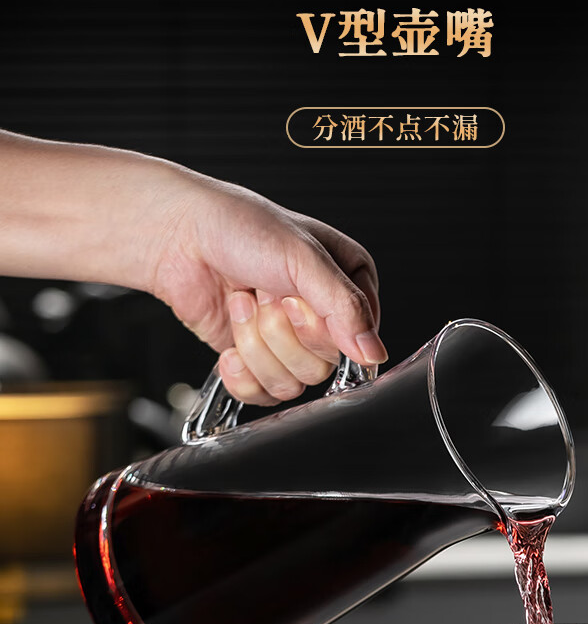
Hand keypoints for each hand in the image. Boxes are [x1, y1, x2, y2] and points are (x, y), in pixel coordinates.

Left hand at [150, 175, 385, 404]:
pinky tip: (229, 346)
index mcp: (348, 283)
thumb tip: (373, 354)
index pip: (358, 339)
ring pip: (292, 384)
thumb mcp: (303, 258)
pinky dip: (241, 373)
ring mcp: (289, 342)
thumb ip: (345, 308)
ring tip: (241, 303)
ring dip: (255, 345)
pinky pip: (263, 395)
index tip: (295, 298)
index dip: (321, 326)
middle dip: (280, 332)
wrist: (178, 236)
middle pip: (322, 366)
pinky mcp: (257, 361)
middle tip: (263, 294)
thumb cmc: (239, 228)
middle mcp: (322, 316)